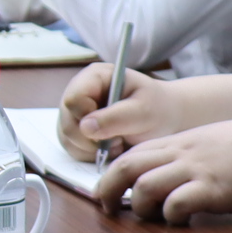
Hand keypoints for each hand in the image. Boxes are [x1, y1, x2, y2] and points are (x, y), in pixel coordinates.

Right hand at [57, 62, 180, 159]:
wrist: (164, 121)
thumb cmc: (158, 109)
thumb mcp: (144, 111)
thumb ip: (116, 117)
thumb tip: (85, 127)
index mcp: (94, 77)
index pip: (73, 100)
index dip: (88, 118)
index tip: (112, 128)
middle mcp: (79, 92)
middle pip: (67, 122)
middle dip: (92, 139)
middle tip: (119, 139)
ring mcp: (75, 112)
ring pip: (67, 138)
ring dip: (93, 148)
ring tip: (118, 142)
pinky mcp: (75, 130)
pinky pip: (72, 148)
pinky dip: (91, 154)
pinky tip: (111, 148)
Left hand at [98, 120, 231, 223]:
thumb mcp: (213, 141)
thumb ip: (189, 155)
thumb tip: (173, 177)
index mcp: (180, 141)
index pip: (133, 153)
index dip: (114, 173)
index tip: (109, 191)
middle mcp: (182, 153)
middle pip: (126, 167)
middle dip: (108, 190)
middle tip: (107, 208)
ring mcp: (196, 170)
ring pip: (145, 187)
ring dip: (140, 207)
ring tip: (150, 218)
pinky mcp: (213, 189)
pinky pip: (176, 204)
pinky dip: (170, 216)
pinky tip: (181, 221)